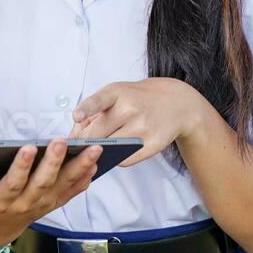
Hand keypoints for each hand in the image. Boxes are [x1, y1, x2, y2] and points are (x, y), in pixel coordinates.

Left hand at [0, 140, 101, 250]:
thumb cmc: (21, 209)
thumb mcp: (48, 202)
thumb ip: (69, 187)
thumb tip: (93, 168)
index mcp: (45, 201)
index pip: (68, 182)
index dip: (82, 167)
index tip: (95, 149)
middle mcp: (27, 203)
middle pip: (43, 182)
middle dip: (53, 163)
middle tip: (61, 142)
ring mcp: (3, 202)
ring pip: (14, 184)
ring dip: (21, 167)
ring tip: (28, 148)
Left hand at [69, 78, 212, 166]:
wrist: (177, 103)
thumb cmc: (138, 98)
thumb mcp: (117, 93)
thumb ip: (94, 111)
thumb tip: (74, 139)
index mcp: (117, 92)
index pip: (99, 101)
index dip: (86, 109)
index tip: (76, 116)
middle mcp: (130, 108)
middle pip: (97, 133)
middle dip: (86, 140)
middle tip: (82, 144)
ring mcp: (143, 127)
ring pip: (109, 148)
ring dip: (101, 151)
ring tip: (102, 146)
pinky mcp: (153, 144)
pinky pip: (124, 160)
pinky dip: (117, 158)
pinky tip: (119, 149)